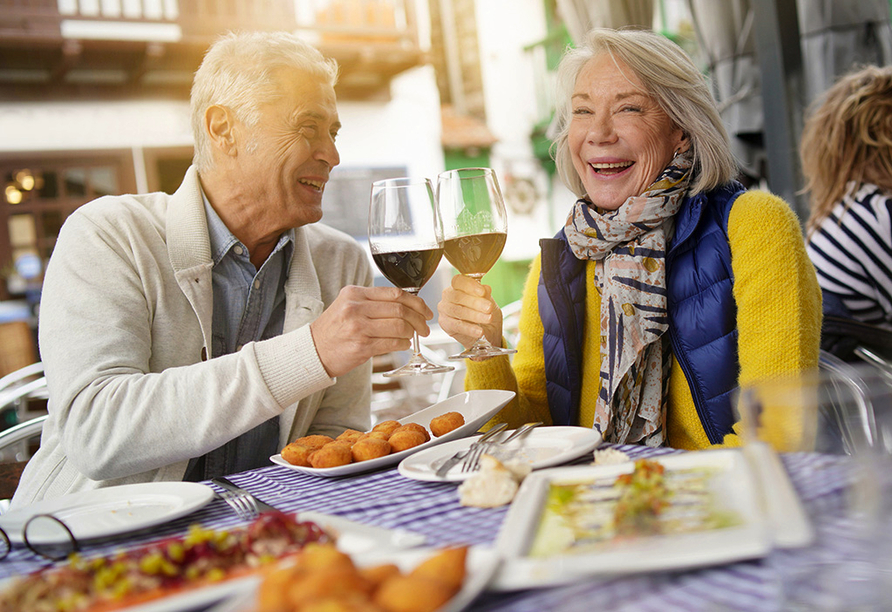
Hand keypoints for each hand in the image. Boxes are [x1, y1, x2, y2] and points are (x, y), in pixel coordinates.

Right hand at [310, 286, 431, 377]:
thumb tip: (406, 305)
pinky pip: (392, 343)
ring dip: (411, 332)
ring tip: (413, 336)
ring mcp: (358, 327)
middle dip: (418, 319)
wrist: (313, 351)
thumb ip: (372, 302)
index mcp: (354, 293)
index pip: (394, 293)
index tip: (424, 310)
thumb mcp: (347, 306)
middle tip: (424, 327)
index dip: (416, 302)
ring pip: (399, 326)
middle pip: (400, 309)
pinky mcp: (362, 346)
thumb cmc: (333, 330)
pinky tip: (403, 344)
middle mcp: (356, 307)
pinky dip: (403, 344)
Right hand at [437, 274, 502, 349]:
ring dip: (474, 315)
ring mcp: (444, 310)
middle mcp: (448, 296)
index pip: (459, 281)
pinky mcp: (445, 324)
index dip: (470, 285)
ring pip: (457, 311)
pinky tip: (479, 331)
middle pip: (457, 296)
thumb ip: (486, 296)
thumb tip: (485, 288)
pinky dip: (469, 329)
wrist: (488, 333)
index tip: (482, 292)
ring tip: (488, 319)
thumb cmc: (486, 314)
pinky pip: (457, 326)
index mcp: (458, 286)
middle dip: (475, 302)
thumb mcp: (490, 303)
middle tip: (489, 308)